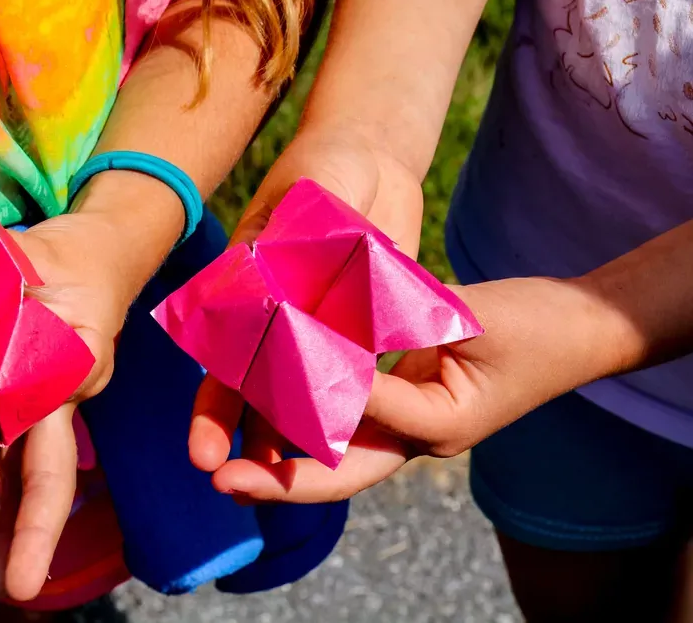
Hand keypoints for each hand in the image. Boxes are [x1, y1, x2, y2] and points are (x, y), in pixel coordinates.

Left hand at [0, 212, 137, 600]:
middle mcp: (66, 395)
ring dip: (9, 521)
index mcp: (70, 366)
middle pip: (48, 470)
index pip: (44, 436)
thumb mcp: (28, 260)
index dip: (33, 496)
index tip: (22, 532)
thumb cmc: (63, 254)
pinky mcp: (37, 400)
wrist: (94, 256)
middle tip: (18, 589)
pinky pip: (13, 448)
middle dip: (33, 531)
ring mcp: (53, 402)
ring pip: (29, 468)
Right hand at [188, 123, 423, 497]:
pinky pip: (339, 374)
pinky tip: (337, 443)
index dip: (212, 405)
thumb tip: (267, 304)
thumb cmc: (326, 167)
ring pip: (291, 389)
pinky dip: (335, 407)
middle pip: (249, 384)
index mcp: (244, 285)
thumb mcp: (307, 196)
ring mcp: (309, 322)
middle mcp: (269, 313)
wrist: (371, 158)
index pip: (221, 354)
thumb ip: (292, 245)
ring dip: (284, 433)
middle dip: (241, 433)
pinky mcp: (351, 325)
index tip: (205, 453)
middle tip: (232, 485)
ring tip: (281, 481)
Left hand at [207, 276, 624, 501]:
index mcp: (442, 425)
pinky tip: (264, 410)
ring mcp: (408, 427)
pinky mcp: (400, 404)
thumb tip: (332, 323)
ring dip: (281, 457)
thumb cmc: (532, 325)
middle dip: (281, 479)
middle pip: (341, 471)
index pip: (364, 415)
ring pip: (336, 453)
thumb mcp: (469, 320)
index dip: (313, 393)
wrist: (576, 330)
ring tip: (225, 463)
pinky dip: (305, 417)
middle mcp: (418, 438)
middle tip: (223, 480)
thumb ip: (404, 325)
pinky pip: (346, 419)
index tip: (264, 372)